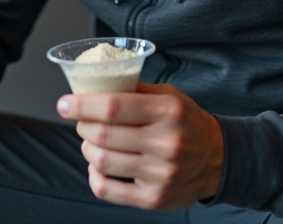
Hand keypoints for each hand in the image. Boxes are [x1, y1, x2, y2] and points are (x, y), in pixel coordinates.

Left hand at [57, 83, 223, 210]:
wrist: (218, 160)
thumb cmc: (186, 122)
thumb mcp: (169, 96)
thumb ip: (134, 89)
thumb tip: (93, 82)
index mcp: (168, 112)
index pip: (113, 106)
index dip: (81, 104)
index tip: (64, 104)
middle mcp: (166, 144)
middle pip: (103, 134)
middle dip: (82, 125)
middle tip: (81, 120)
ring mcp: (160, 175)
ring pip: (101, 161)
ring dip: (88, 148)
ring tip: (93, 141)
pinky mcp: (153, 199)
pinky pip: (106, 189)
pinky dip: (94, 175)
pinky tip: (99, 165)